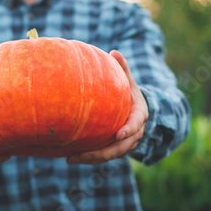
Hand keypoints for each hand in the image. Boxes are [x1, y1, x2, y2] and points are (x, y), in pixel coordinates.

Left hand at [66, 50, 148, 164]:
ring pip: (111, 155)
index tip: (118, 134)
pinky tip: (71, 157)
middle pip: (121, 147)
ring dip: (92, 159)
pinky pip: (104, 156)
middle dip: (103, 152)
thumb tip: (114, 52)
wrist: (135, 108)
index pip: (136, 124)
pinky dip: (90, 158)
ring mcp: (127, 143)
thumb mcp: (128, 80)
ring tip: (71, 158)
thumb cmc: (129, 91)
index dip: (129, 130)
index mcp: (140, 115)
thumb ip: (123, 68)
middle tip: (83, 154)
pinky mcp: (117, 148)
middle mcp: (135, 132)